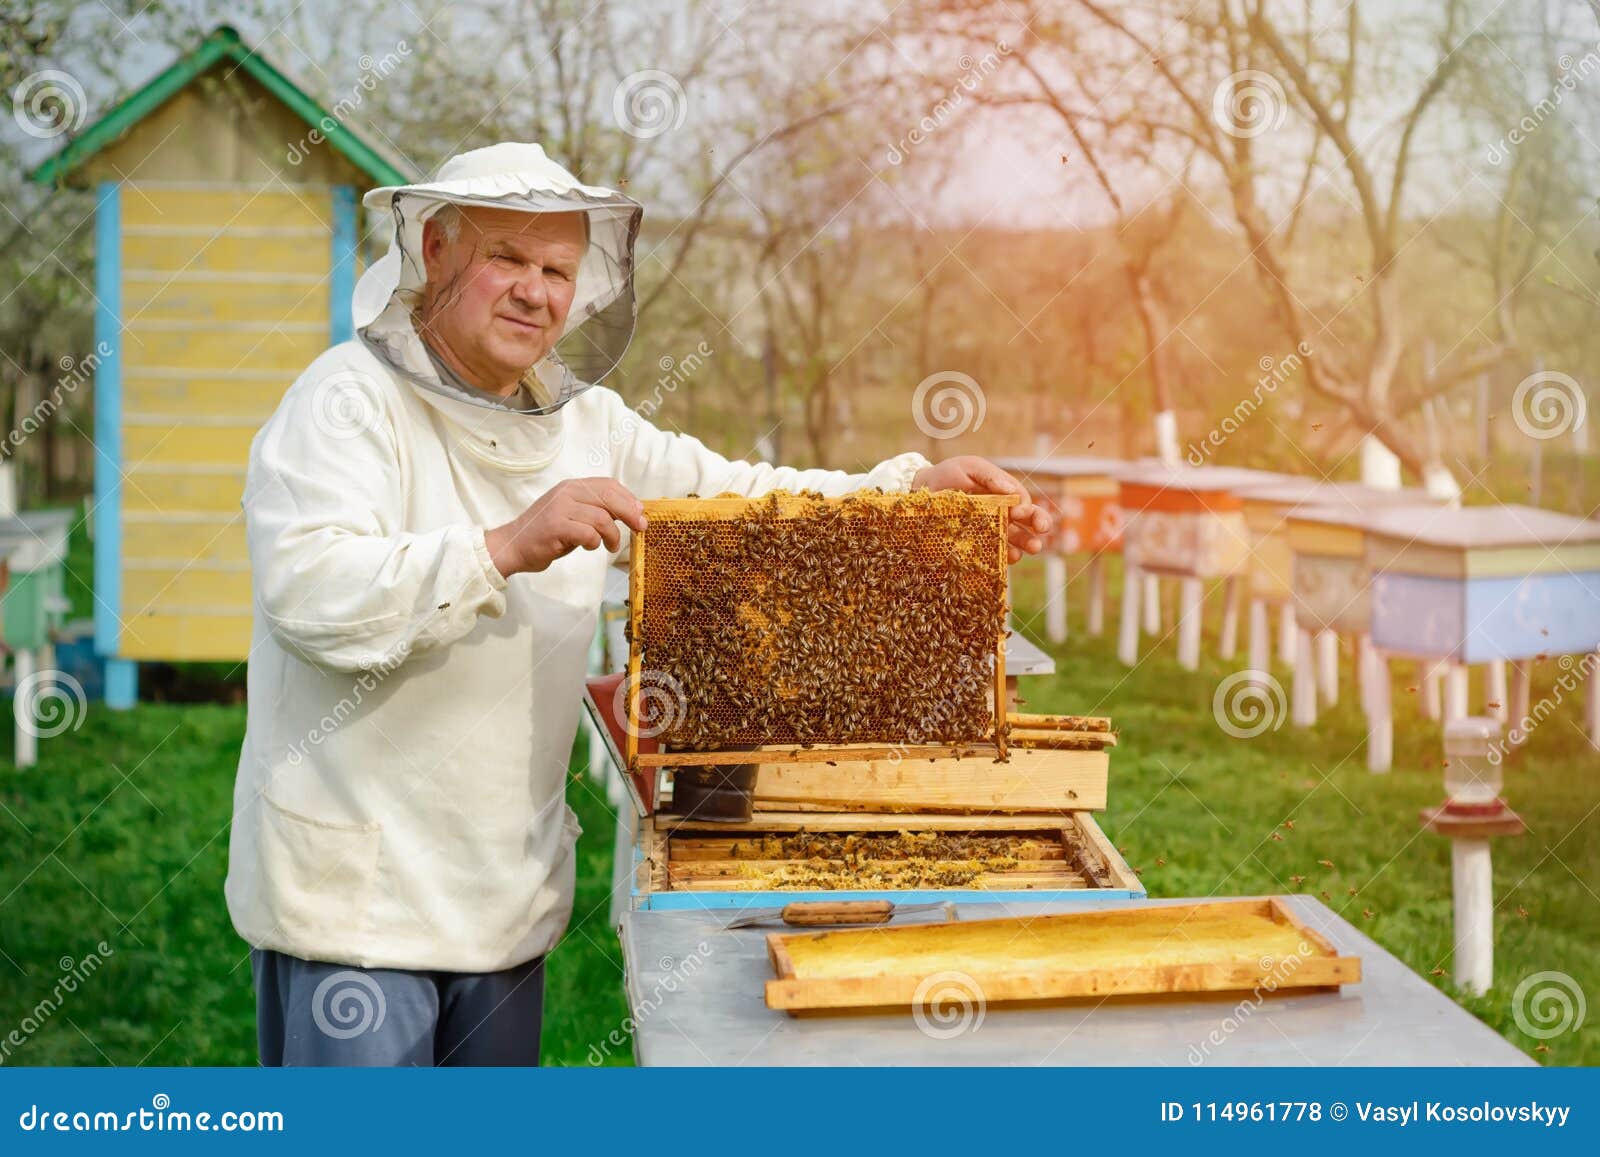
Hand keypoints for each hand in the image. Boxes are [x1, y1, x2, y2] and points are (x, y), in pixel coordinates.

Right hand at [485, 477, 646, 576]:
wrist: (513, 546)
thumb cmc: (547, 534)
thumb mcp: (573, 515)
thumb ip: (596, 510)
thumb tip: (630, 511)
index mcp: (572, 486)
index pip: (608, 485)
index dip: (629, 498)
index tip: (640, 513)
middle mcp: (566, 492)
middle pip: (609, 497)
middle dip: (630, 513)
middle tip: (640, 528)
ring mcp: (560, 508)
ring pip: (602, 518)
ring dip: (612, 536)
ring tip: (610, 546)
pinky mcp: (556, 526)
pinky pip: (588, 533)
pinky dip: (595, 543)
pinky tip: (590, 546)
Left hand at [911, 456, 1051, 562]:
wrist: (922, 491)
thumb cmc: (948, 475)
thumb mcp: (970, 468)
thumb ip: (990, 476)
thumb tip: (1010, 490)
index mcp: (1003, 492)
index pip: (1023, 500)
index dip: (1026, 506)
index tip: (1019, 511)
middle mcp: (1002, 511)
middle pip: (1028, 519)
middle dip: (1039, 523)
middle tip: (1042, 529)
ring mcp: (992, 529)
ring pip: (1016, 538)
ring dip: (1027, 543)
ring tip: (1033, 547)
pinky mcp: (979, 543)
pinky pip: (997, 551)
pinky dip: (1005, 555)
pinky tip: (1010, 557)